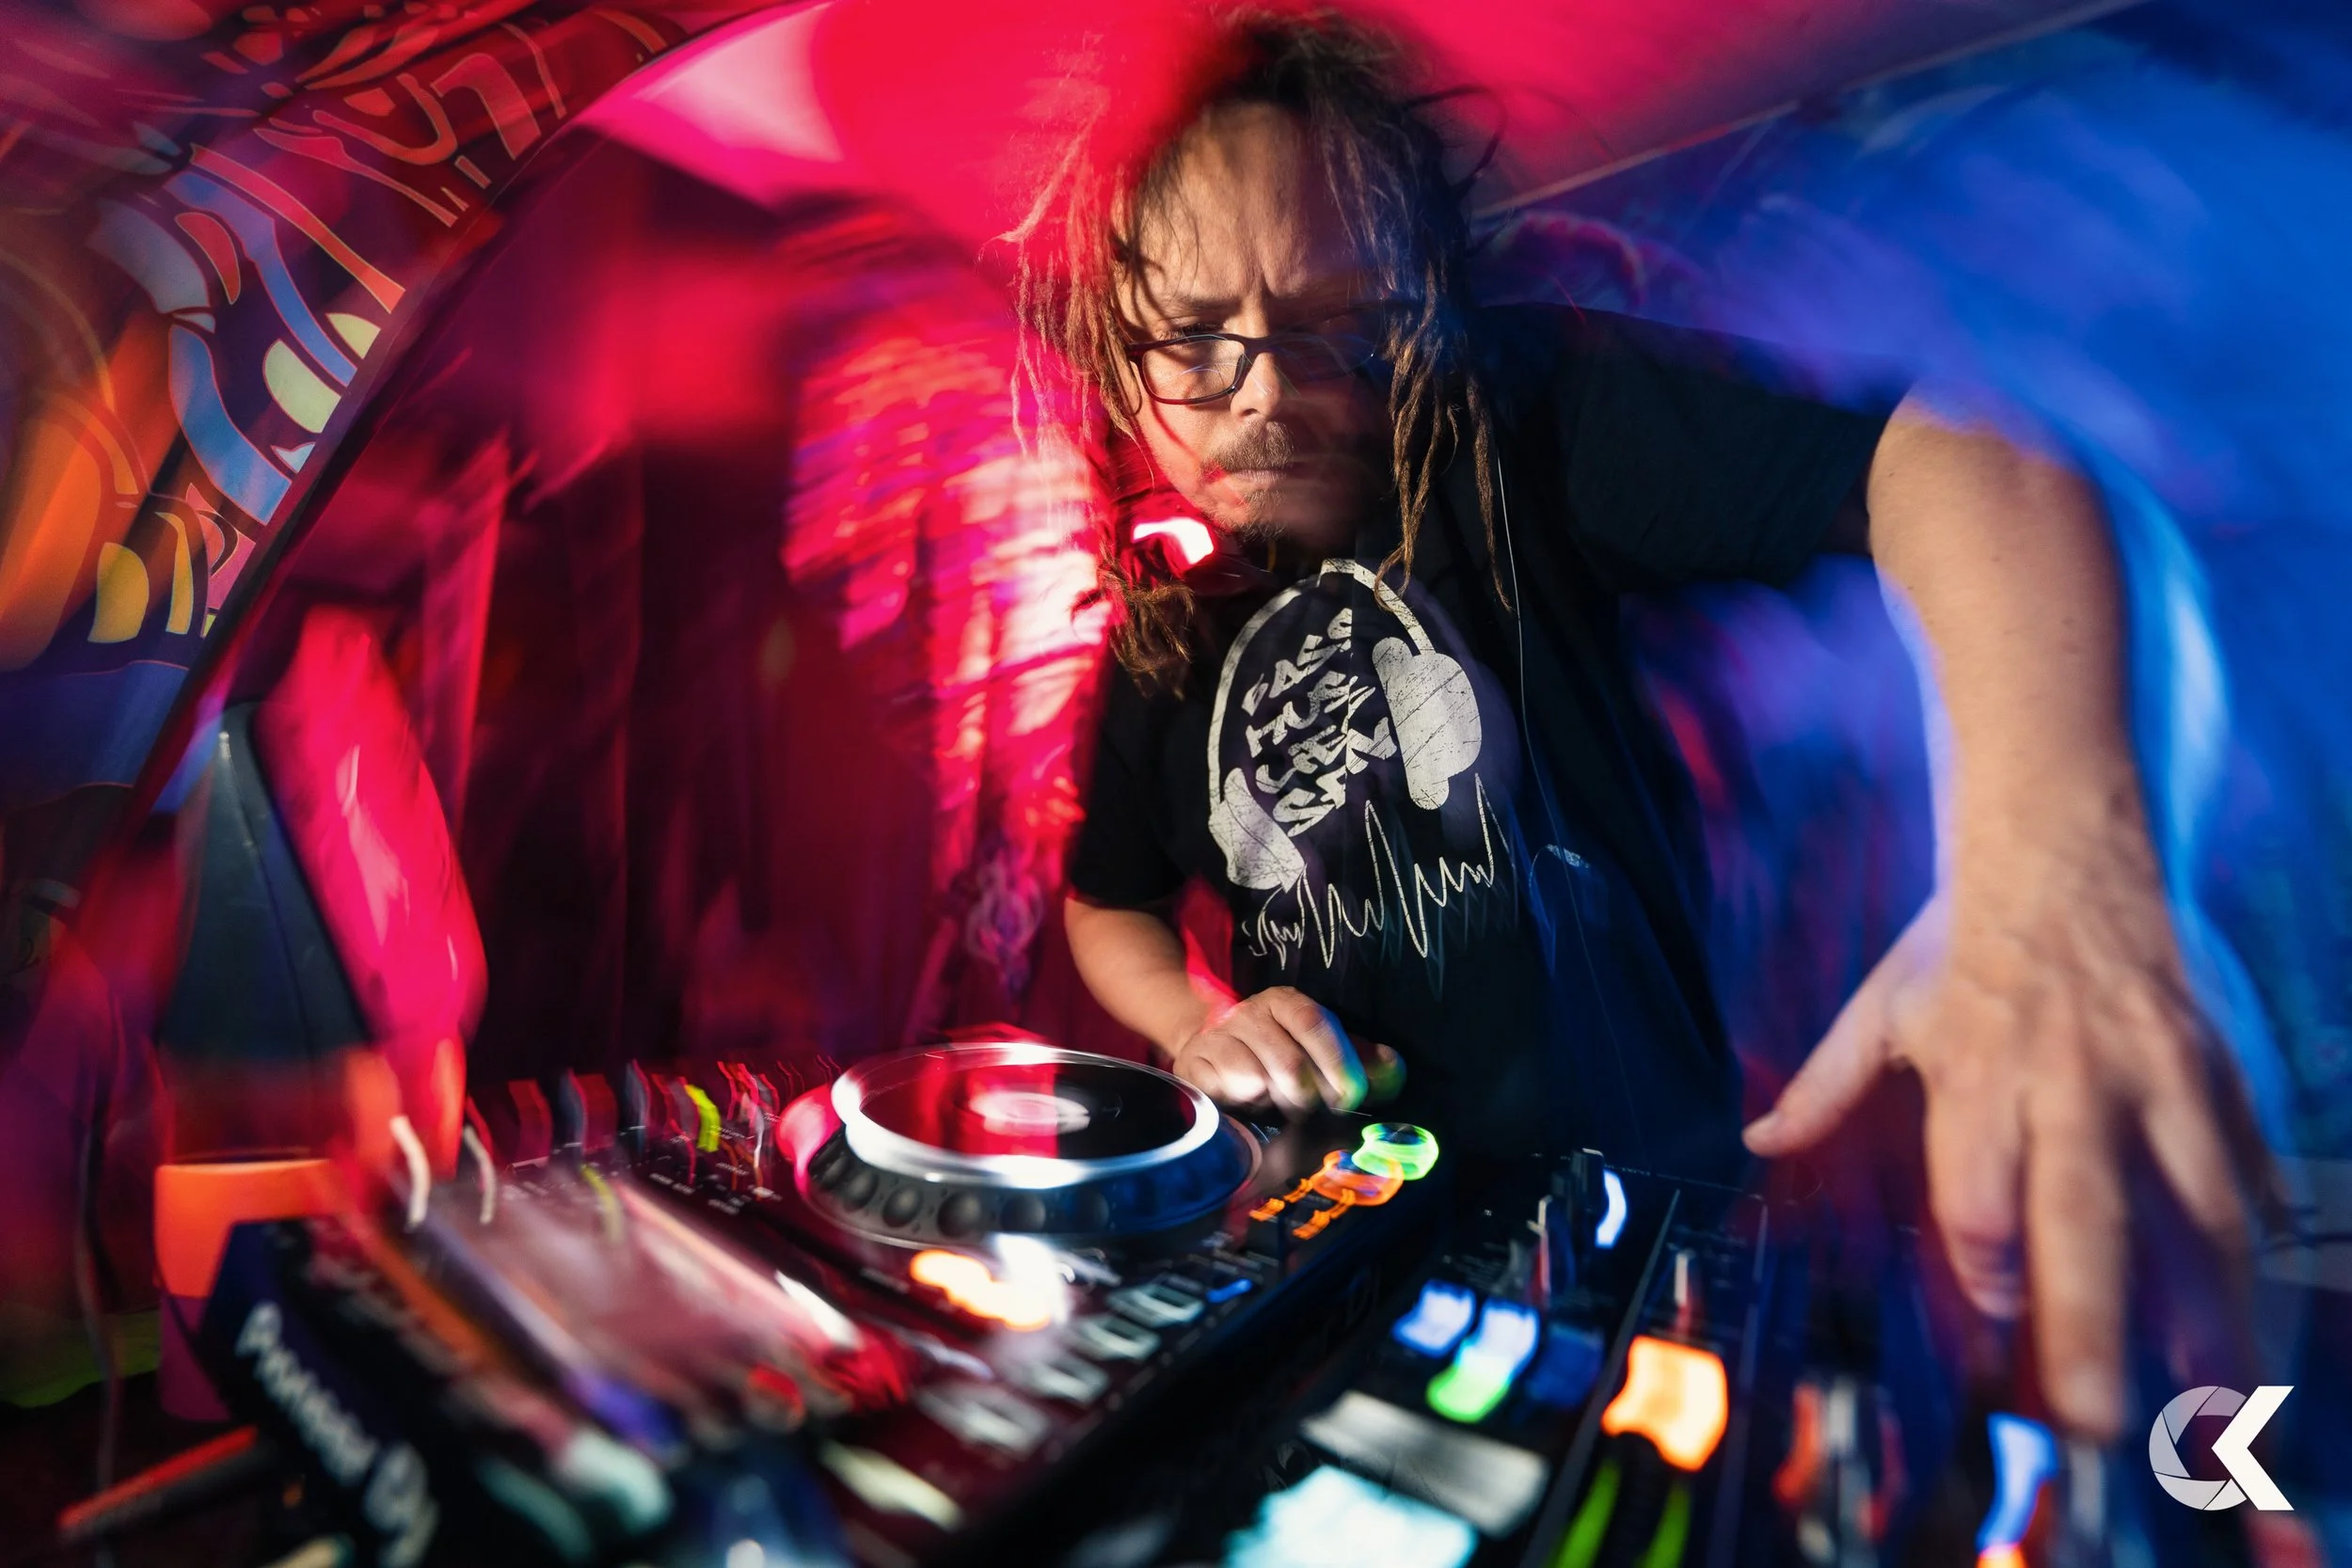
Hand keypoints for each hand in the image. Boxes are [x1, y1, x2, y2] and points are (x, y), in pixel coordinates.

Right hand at [1171, 987, 1402, 1116]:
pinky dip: (1240, 1106)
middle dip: (1306, 1098)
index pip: (1315, 1023)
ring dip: (1271, 1103)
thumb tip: (1393, 1067)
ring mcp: (1217, 1036)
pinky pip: (1222, 1092)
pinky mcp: (1192, 1063)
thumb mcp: (1321, 1052)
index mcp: (1285, 1002)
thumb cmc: (1278, 1054)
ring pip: (1255, 1081)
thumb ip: (1360, 1062)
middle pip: (1290, 1063)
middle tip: (1307, 1108)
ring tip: (1273, 1102)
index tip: (1351, 1096)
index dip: (1338, 1063)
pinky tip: (1243, 1102)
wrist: (1211, 1049)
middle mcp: (1248, 1012)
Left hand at [1742, 821, 2255, 1438]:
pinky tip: (2256, 1302)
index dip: (1982, 1265)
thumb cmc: (1959, 939)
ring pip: (2192, 1207)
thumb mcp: (1879, 1005)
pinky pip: (2246, 1164)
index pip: (1978, 1196)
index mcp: (1980, 1072)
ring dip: (2206, 1305)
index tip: (1990, 1316)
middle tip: (2088, 1416)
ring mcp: (2158, 1079)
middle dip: (2086, 1324)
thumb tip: (1762, 1140)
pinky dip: (2255, 1234)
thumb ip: (1826, 1085)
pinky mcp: (2215, 1071)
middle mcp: (2073, 1084)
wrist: (2062, 844)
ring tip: (2211, 1394)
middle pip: (2081, 1221)